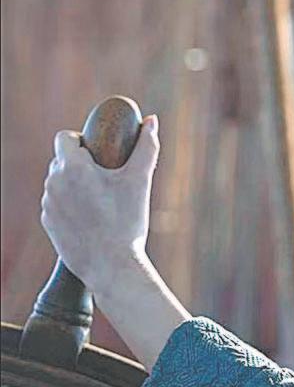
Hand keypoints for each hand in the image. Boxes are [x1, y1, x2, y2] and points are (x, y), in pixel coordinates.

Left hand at [40, 114, 160, 291]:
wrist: (110, 265)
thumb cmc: (126, 222)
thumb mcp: (140, 181)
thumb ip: (146, 147)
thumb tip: (152, 121)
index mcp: (73, 168)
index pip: (64, 137)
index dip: (81, 141)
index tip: (98, 154)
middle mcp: (54, 183)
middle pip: (61, 160)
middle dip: (80, 164)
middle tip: (106, 179)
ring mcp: (48, 204)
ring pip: (58, 183)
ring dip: (74, 185)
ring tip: (101, 202)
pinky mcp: (48, 223)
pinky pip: (56, 204)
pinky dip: (70, 205)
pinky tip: (92, 218)